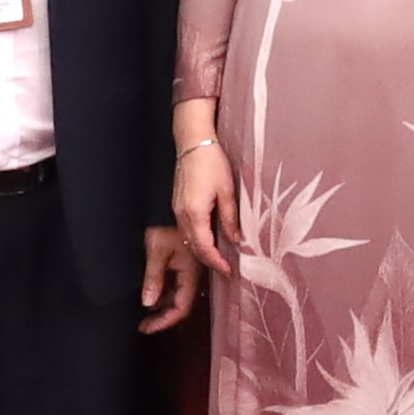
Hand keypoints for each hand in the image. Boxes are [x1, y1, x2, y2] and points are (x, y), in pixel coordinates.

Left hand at [137, 226, 200, 332]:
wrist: (173, 201)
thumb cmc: (166, 223)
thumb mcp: (157, 250)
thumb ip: (153, 278)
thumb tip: (147, 303)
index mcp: (190, 273)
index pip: (181, 307)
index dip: (164, 321)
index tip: (146, 328)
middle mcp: (192, 273)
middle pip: (180, 303)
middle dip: (162, 316)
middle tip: (143, 324)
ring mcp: (188, 267)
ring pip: (177, 293)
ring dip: (162, 304)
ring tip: (144, 311)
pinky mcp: (183, 260)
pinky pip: (174, 282)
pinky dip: (163, 290)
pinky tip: (151, 291)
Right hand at [170, 137, 240, 274]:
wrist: (193, 143)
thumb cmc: (212, 162)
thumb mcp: (227, 191)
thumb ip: (230, 218)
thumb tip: (236, 240)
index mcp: (195, 213)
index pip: (205, 248)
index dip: (217, 262)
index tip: (229, 271)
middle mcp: (182, 215)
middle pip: (194, 248)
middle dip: (210, 261)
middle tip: (226, 269)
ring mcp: (177, 210)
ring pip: (189, 240)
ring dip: (203, 251)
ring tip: (220, 257)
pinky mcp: (177, 204)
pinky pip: (186, 229)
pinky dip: (197, 239)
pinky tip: (210, 239)